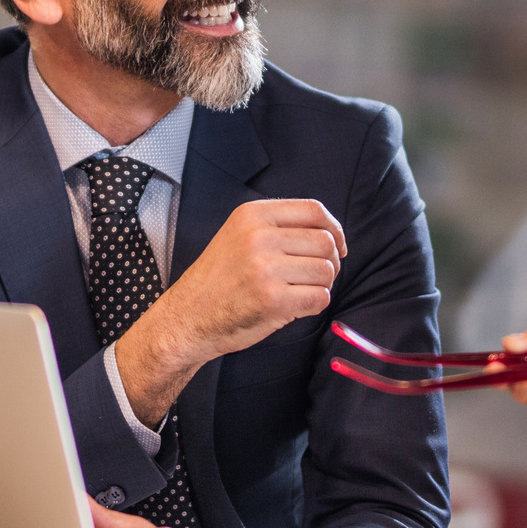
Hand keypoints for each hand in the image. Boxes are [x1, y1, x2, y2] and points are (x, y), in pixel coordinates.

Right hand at [117, 200, 347, 421]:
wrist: (188, 317)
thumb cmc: (219, 280)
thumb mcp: (239, 236)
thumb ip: (278, 227)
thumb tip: (330, 233)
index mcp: (252, 215)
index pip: (314, 210)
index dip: (335, 228)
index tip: (338, 245)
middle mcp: (259, 237)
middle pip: (325, 242)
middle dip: (331, 261)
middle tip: (315, 276)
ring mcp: (265, 269)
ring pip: (327, 271)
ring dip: (322, 285)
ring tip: (299, 291)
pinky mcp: (273, 300)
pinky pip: (320, 298)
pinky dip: (314, 304)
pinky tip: (294, 306)